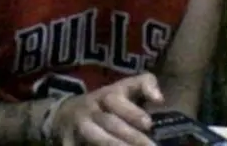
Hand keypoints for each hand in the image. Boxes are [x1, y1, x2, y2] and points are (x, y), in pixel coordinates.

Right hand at [47, 73, 164, 145]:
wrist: (67, 113)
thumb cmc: (109, 102)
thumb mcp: (126, 88)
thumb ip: (145, 86)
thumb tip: (159, 99)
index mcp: (107, 95)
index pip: (117, 100)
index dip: (132, 112)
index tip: (149, 124)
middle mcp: (92, 109)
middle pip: (110, 123)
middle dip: (130, 136)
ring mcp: (80, 126)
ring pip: (95, 136)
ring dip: (112, 144)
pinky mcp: (69, 140)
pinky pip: (78, 144)